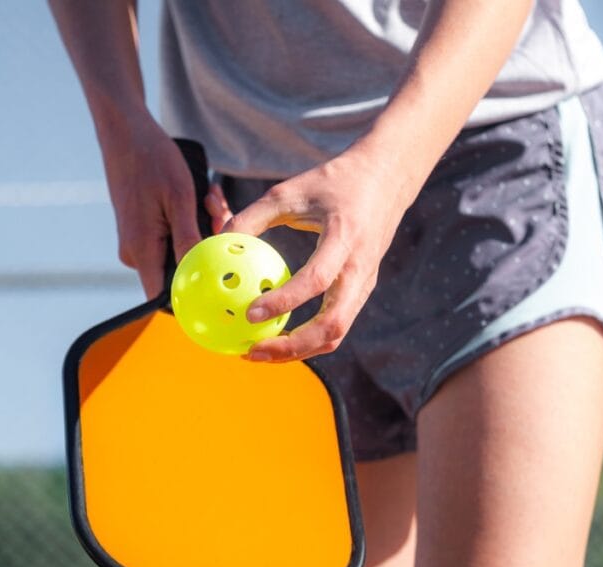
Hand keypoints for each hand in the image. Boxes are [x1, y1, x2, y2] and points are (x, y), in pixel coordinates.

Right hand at [99, 119, 202, 298]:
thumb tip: (199, 274)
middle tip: (219, 214)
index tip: (217, 284)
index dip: (189, 298)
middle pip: (176, 273)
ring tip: (211, 198)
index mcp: (142, 249)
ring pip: (178, 253)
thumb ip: (188, 240)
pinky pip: (171, 239)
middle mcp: (135, 252)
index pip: (161, 296)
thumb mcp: (180, 198)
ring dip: (201, 232)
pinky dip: (190, 223)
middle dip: (205, 251)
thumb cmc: (153, 160)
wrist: (126, 133)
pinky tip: (202, 198)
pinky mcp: (142, 231)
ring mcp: (137, 242)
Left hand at [223, 147, 414, 361]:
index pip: (317, 279)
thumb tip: (215, 242)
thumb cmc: (333, 182)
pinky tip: (276, 337)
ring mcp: (365, 284)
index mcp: (345, 238)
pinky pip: (336, 324)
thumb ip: (252, 216)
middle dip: (292, 346)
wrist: (387, 178)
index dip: (284, 301)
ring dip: (298, 350)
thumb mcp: (289, 191)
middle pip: (333, 325)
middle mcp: (360, 268)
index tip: (250, 313)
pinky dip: (306, 338)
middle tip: (252, 351)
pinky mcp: (362, 290)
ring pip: (336, 334)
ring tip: (258, 352)